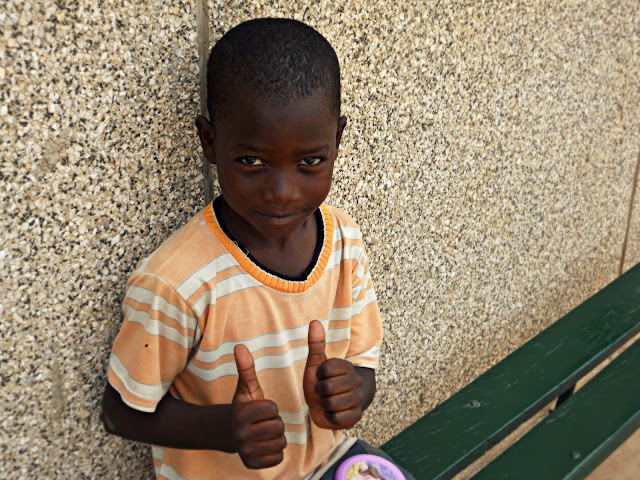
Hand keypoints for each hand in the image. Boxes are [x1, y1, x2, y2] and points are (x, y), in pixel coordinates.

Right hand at [231, 344, 286, 468]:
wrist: (229, 433)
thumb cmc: (244, 406)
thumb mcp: (246, 387)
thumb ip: (246, 368)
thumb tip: (239, 345)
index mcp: (241, 414)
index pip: (272, 409)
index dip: (270, 407)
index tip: (260, 409)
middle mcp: (240, 435)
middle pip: (278, 428)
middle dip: (275, 423)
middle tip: (263, 422)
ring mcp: (246, 452)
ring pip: (280, 443)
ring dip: (277, 438)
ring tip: (264, 433)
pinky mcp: (252, 465)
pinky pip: (278, 458)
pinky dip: (275, 452)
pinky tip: (264, 445)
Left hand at [303, 320, 364, 429]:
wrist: (331, 405)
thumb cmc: (322, 382)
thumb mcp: (316, 363)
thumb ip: (315, 344)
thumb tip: (314, 321)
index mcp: (346, 366)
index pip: (325, 369)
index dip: (318, 375)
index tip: (321, 376)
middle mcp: (356, 381)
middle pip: (327, 388)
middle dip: (319, 392)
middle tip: (323, 391)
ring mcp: (357, 399)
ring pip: (331, 404)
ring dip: (324, 405)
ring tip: (327, 401)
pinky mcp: (356, 416)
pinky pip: (337, 419)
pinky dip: (330, 417)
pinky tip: (332, 412)